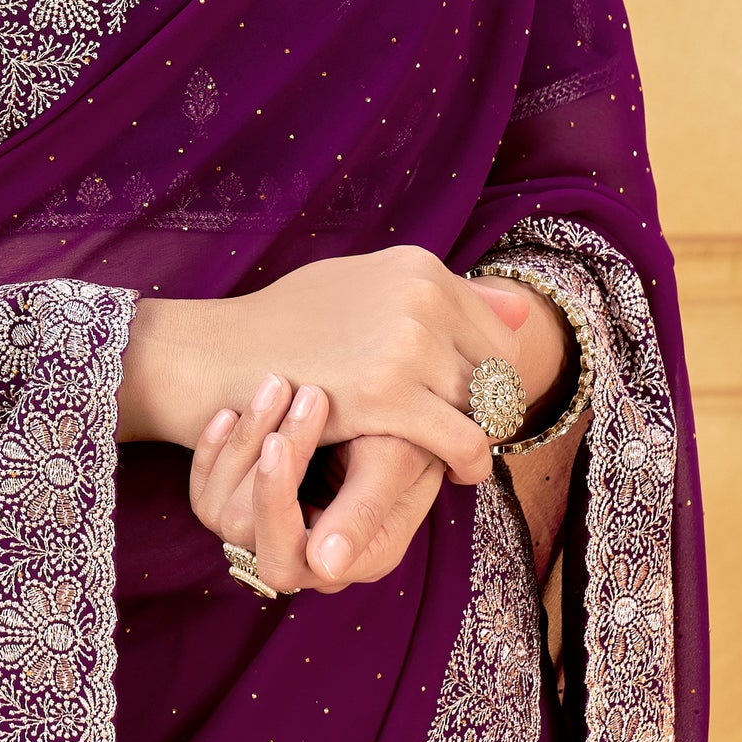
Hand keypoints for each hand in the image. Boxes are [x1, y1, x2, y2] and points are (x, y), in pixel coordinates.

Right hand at [127, 248, 572, 596]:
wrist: (219, 357)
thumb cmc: (286, 327)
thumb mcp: (363, 289)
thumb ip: (438, 297)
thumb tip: (521, 311)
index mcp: (418, 267)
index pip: (496, 329)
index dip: (493, 374)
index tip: (476, 401)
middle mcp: (420, 296)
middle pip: (497, 369)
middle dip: (490, 406)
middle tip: (470, 433)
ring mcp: (406, 344)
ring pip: (485, 407)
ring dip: (478, 436)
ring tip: (459, 454)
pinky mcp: (389, 396)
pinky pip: (463, 441)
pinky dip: (469, 463)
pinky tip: (457, 474)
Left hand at [190, 374, 445, 595]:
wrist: (399, 406)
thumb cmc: (410, 432)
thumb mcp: (395, 461)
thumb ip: (365, 511)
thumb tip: (325, 568)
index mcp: (355, 559)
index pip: (287, 557)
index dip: (276, 500)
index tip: (278, 439)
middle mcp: (310, 559)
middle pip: (244, 532)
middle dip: (257, 458)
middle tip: (280, 393)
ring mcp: (275, 534)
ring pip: (219, 510)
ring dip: (242, 442)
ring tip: (273, 384)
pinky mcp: (250, 507)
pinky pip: (205, 494)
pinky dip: (212, 449)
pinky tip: (231, 409)